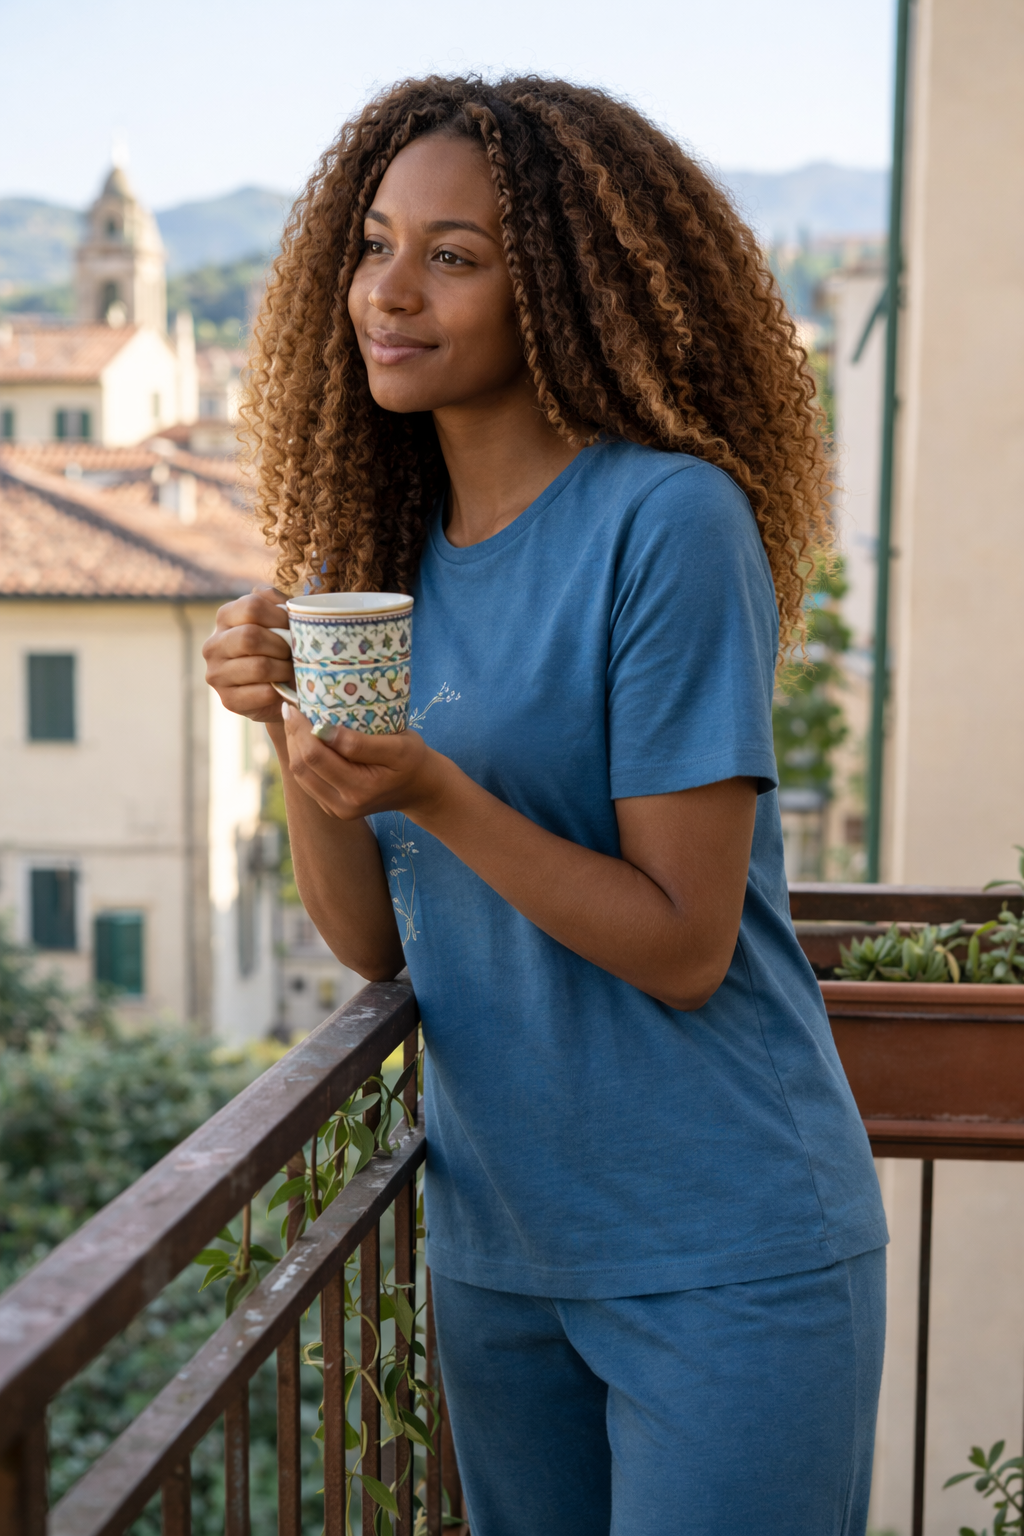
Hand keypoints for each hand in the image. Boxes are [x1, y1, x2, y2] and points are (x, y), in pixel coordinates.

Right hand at [203, 585, 293, 722]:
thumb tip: (288, 605)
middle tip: (293, 653)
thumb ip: (280, 604)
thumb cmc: (281, 649)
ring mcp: (216, 673)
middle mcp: (213, 644)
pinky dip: (280, 690)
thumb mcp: (280, 620)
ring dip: (284, 669)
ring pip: (259, 666)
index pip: (252, 607)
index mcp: (225, 617)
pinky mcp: (227, 700)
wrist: (279, 690)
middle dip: (281, 646)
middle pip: (251, 636)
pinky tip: (282, 688)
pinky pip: (261, 693)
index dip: (280, 617)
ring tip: (291, 670)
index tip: (294, 628)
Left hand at [282, 703, 454, 821]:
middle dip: (293, 735)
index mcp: (360, 789)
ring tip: (297, 721)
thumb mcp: (398, 746)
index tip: (294, 705)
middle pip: (302, 767)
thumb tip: (322, 729)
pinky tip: (306, 738)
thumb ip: (360, 743)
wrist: (421, 788)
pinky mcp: (331, 807)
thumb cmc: (413, 760)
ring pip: (299, 775)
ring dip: (294, 746)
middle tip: (292, 709)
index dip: (300, 729)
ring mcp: (336, 809)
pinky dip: (302, 757)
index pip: (316, 757)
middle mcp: (343, 805)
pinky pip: (307, 780)